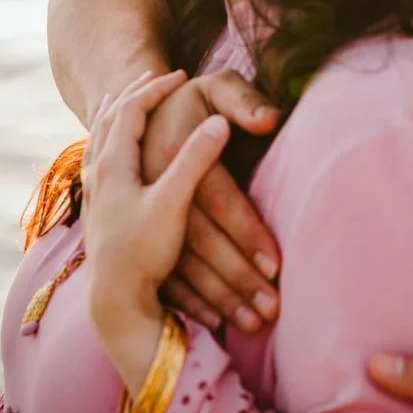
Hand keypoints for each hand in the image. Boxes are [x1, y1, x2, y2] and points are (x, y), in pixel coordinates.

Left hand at [80, 69, 230, 341]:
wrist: (115, 301)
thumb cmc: (144, 252)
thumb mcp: (174, 203)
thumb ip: (196, 161)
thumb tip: (219, 123)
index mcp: (115, 164)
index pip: (130, 110)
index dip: (154, 89)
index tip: (178, 75)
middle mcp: (99, 173)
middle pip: (110, 120)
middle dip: (133, 94)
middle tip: (152, 77)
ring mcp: (95, 193)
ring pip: (98, 140)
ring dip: (114, 114)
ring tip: (120, 100)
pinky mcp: (97, 211)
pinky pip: (96, 160)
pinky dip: (105, 141)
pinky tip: (109, 149)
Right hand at [139, 70, 283, 335]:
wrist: (138, 114)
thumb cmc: (190, 102)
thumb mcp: (215, 89)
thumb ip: (242, 99)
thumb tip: (269, 120)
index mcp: (167, 149)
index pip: (216, 197)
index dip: (246, 230)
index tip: (276, 264)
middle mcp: (149, 184)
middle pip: (200, 240)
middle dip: (237, 278)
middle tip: (271, 310)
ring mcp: (138, 212)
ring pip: (182, 264)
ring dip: (219, 297)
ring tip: (255, 323)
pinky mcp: (135, 231)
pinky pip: (164, 272)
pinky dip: (192, 300)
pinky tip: (218, 320)